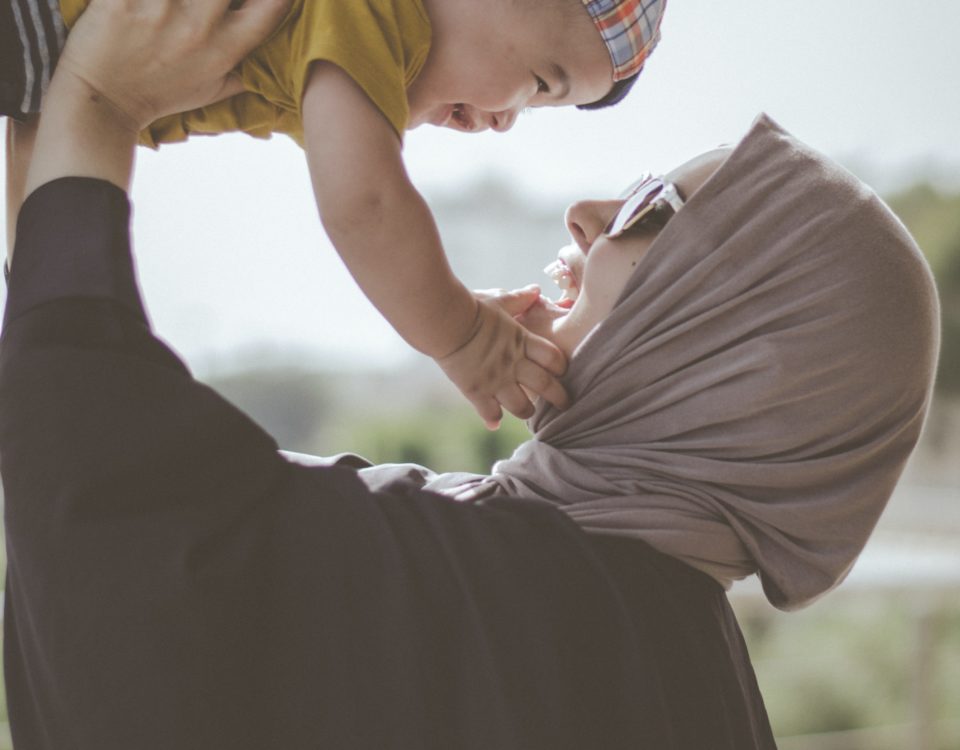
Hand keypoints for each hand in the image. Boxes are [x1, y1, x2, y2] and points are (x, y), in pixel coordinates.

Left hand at [54, 0, 289, 132]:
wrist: (104, 100)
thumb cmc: (159, 93)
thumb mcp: (211, 90)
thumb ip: (245, 71)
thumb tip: (276, 58)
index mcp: (223, 50)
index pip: (271, 8)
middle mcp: (198, 29)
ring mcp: (160, 10)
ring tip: (176, 1)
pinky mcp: (122, 1)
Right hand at [435, 286, 569, 428]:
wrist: (444, 321)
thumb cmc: (471, 307)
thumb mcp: (498, 300)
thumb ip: (519, 299)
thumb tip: (535, 290)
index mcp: (522, 341)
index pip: (554, 358)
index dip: (561, 367)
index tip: (561, 371)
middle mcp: (513, 364)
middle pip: (546, 386)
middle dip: (559, 398)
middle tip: (565, 404)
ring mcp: (496, 380)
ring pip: (522, 407)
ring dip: (528, 411)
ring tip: (529, 412)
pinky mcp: (476, 391)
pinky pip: (490, 412)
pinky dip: (493, 419)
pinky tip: (494, 423)